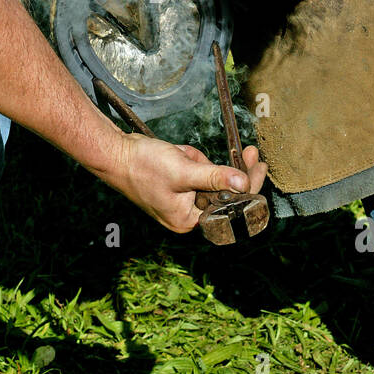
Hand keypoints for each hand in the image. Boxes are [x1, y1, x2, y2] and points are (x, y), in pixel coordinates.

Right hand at [109, 132, 267, 233]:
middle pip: (221, 191)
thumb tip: (244, 182)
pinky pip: (195, 169)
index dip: (248, 187)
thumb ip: (214, 177)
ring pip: (208, 176)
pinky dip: (189, 158)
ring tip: (177, 154)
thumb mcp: (183, 171)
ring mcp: (181, 199)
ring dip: (198, 160)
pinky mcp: (176, 184)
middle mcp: (186, 214)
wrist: (114, 154)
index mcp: (188, 220)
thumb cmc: (142, 166)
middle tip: (248, 152)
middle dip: (217, 168)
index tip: (260, 166)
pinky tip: (174, 153)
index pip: (228, 207)